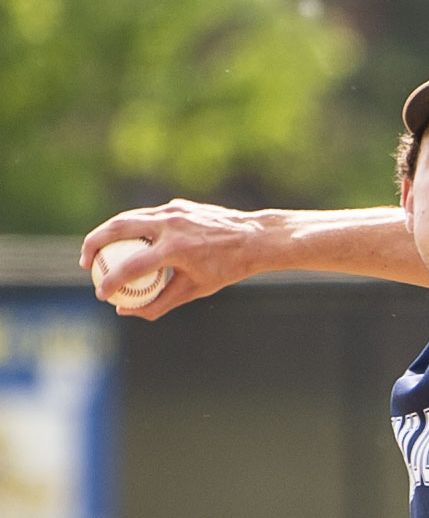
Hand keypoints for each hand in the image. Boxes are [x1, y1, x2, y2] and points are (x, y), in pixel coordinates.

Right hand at [79, 199, 264, 319]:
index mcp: (176, 249)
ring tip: (98, 251)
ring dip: (107, 232)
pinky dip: (132, 227)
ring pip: (128, 217)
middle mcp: (171, 225)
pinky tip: (128, 242)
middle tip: (85, 263)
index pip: (131, 266)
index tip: (101, 294)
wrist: (255, 238)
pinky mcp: (178, 205)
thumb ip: (159, 302)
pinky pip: (147, 215)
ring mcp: (174, 211)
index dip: (110, 282)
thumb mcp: (195, 290)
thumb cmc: (227, 268)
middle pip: (117, 229)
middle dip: (93, 244)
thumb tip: (125, 312)